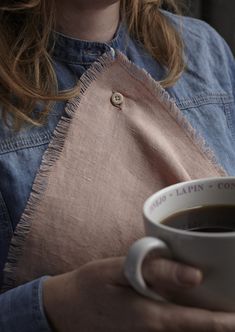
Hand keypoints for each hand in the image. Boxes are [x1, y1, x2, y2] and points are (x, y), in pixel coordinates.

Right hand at [43, 257, 234, 330]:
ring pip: (185, 331)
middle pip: (197, 330)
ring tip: (221, 304)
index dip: (227, 322)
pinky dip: (188, 320)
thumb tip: (195, 275)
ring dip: (206, 322)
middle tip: (232, 302)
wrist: (67, 309)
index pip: (200, 323)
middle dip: (221, 321)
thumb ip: (154, 271)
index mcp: (152, 317)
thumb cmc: (91, 285)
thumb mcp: (117, 270)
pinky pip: (171, 329)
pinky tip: (191, 305)